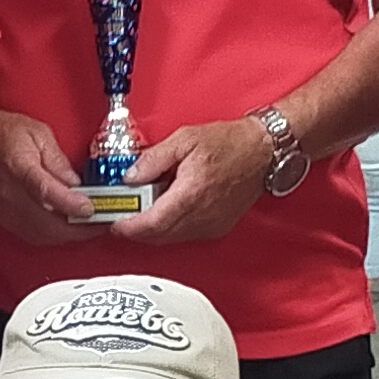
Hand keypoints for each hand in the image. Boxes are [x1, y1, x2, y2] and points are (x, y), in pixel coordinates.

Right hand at [0, 110, 101, 244]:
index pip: (45, 190)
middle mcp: (9, 192)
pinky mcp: (1, 217)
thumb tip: (75, 183)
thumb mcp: (38, 134)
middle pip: (47, 223)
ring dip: (68, 235)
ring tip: (87, 227)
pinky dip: (52, 236)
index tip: (90, 209)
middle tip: (100, 223)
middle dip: (79, 228)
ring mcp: (4, 208)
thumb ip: (58, 160)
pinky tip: (65, 229)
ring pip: (41, 235)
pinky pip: (31, 236)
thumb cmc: (6, 134)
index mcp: (19, 166)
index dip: (70, 203)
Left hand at [127, 117, 274, 243]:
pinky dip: (171, 229)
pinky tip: (166, 212)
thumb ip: (154, 159)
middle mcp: (201, 216)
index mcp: (190, 195)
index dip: (128, 228)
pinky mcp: (218, 229)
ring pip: (171, 239)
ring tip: (142, 212)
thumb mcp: (185, 139)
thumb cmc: (230, 143)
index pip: (151, 224)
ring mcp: (211, 225)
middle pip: (158, 236)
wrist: (264, 152)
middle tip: (121, 219)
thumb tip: (131, 176)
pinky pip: (186, 236)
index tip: (114, 223)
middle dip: (136, 231)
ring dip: (153, 230)